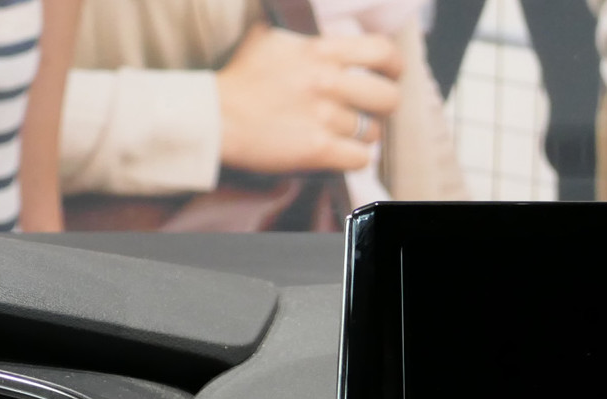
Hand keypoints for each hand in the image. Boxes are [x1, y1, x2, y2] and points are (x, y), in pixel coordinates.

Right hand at [215, 24, 403, 173]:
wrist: (214, 116)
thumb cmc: (241, 77)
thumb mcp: (270, 38)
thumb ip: (303, 35)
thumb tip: (325, 30)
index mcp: (319, 50)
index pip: (381, 51)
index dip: (393, 66)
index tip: (389, 75)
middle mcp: (327, 81)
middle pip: (388, 98)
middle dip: (381, 107)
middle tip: (367, 110)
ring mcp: (324, 117)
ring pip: (372, 132)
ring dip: (361, 135)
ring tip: (341, 132)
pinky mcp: (317, 149)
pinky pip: (360, 159)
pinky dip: (353, 158)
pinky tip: (339, 152)